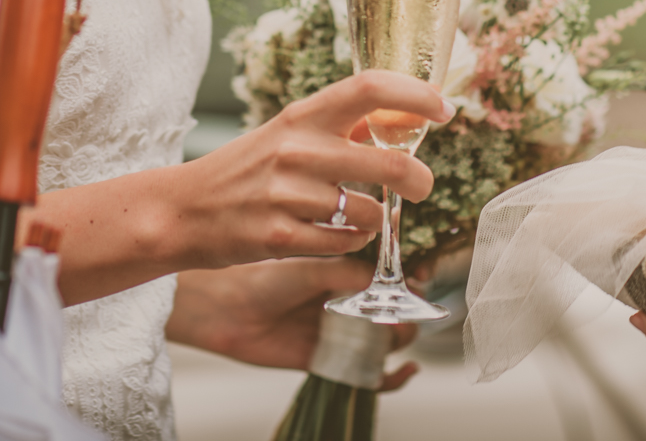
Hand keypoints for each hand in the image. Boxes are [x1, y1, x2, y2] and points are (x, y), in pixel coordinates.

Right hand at [159, 70, 449, 270]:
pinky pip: (346, 245)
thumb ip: (336, 126)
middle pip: (391, 161)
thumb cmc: (242, 171)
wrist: (182, 211)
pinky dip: (350, 243)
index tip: (443, 108)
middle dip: (420, 179)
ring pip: (372, 213)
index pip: (370, 88)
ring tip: (356, 217)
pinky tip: (333, 235)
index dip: (416, 95)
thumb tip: (397, 118)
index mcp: (301, 116)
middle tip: (423, 186)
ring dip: (376, 219)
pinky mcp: (281, 238)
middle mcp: (297, 150)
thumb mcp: (285, 134)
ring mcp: (288, 195)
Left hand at [168, 259, 419, 390]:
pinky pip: (371, 374)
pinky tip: (406, 370)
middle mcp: (347, 302)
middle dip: (408, 312)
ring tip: (391, 332)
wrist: (227, 311)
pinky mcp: (333, 361)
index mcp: (344, 272)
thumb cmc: (262, 279)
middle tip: (405, 310)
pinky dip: (394, 377)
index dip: (408, 279)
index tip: (418, 278)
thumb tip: (385, 278)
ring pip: (389, 342)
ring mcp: (342, 332)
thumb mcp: (310, 267)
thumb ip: (348, 273)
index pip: (390, 277)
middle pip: (397, 311)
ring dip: (400, 340)